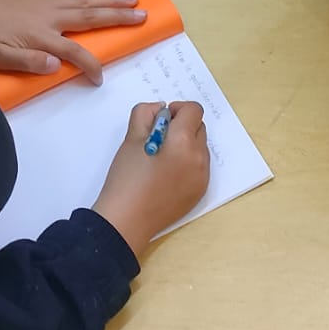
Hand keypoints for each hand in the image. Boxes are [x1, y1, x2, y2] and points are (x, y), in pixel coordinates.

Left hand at [0, 0, 144, 83]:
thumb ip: (28, 62)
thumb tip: (56, 66)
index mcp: (41, 36)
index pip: (75, 54)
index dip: (90, 66)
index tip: (99, 79)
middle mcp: (50, 16)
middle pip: (91, 17)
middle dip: (118, 18)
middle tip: (143, 16)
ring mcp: (46, 1)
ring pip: (86, 0)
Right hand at [91, 102, 210, 258]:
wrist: (127, 220)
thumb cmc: (126, 179)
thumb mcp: (131, 138)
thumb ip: (145, 114)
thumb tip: (160, 110)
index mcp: (183, 142)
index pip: (193, 110)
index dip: (177, 109)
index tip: (162, 120)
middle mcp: (199, 158)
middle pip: (199, 127)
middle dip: (182, 126)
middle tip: (158, 139)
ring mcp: (202, 177)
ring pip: (200, 147)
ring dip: (186, 144)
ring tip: (161, 158)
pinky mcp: (199, 191)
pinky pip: (200, 166)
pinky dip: (188, 162)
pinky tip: (167, 174)